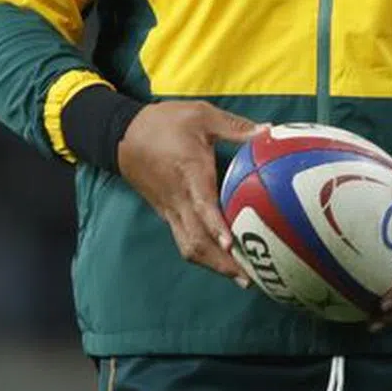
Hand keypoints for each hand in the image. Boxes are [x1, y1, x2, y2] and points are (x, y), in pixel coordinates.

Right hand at [116, 101, 264, 284]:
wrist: (123, 134)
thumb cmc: (164, 122)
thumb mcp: (201, 114)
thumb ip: (235, 127)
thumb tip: (268, 131)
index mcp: (188, 172)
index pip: (202, 205)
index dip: (216, 226)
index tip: (231, 243)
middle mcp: (178, 198)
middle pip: (196, 240)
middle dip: (221, 262)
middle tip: (250, 275)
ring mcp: (170, 209)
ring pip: (189, 245)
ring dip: (213, 263)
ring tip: (242, 276)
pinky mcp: (167, 212)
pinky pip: (184, 238)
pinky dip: (204, 252)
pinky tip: (223, 256)